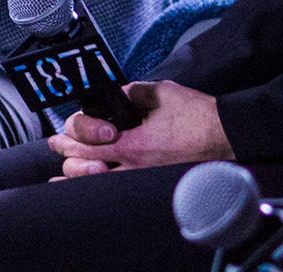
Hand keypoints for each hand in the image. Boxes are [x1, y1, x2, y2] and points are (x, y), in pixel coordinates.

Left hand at [48, 81, 232, 175]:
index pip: (88, 143)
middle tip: (56, 145)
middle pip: (85, 166)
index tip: (61, 133)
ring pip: (98, 184)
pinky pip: (119, 189)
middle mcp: (133, 166)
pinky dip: (100, 187)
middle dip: (66, 154)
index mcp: (132, 143)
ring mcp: (142, 178)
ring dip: (77, 175)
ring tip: (63, 171)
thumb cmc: (197, 116)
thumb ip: (132, 93)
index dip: (71, 137)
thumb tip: (117, 94)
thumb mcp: (161, 93)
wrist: (226, 138)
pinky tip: (93, 184)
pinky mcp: (153, 182)